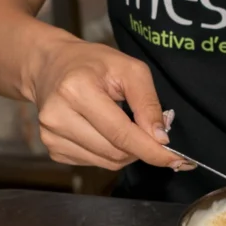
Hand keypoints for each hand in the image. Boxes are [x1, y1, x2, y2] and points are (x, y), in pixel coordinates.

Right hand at [23, 36, 179, 173]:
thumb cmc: (92, 63)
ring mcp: (51, 136)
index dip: (151, 150)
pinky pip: (93, 162)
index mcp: (77, 90)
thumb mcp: (129, 69)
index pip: (121, 134)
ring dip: (126, 152)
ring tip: (124, 126)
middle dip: (141, 149)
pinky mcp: (52, 148)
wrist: (49, 66)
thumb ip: (148, 103)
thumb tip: (160, 138)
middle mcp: (58, 116)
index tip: (176, 160)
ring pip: (106, 162)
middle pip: (115, 152)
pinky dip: (108, 153)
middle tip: (150, 133)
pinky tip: (104, 131)